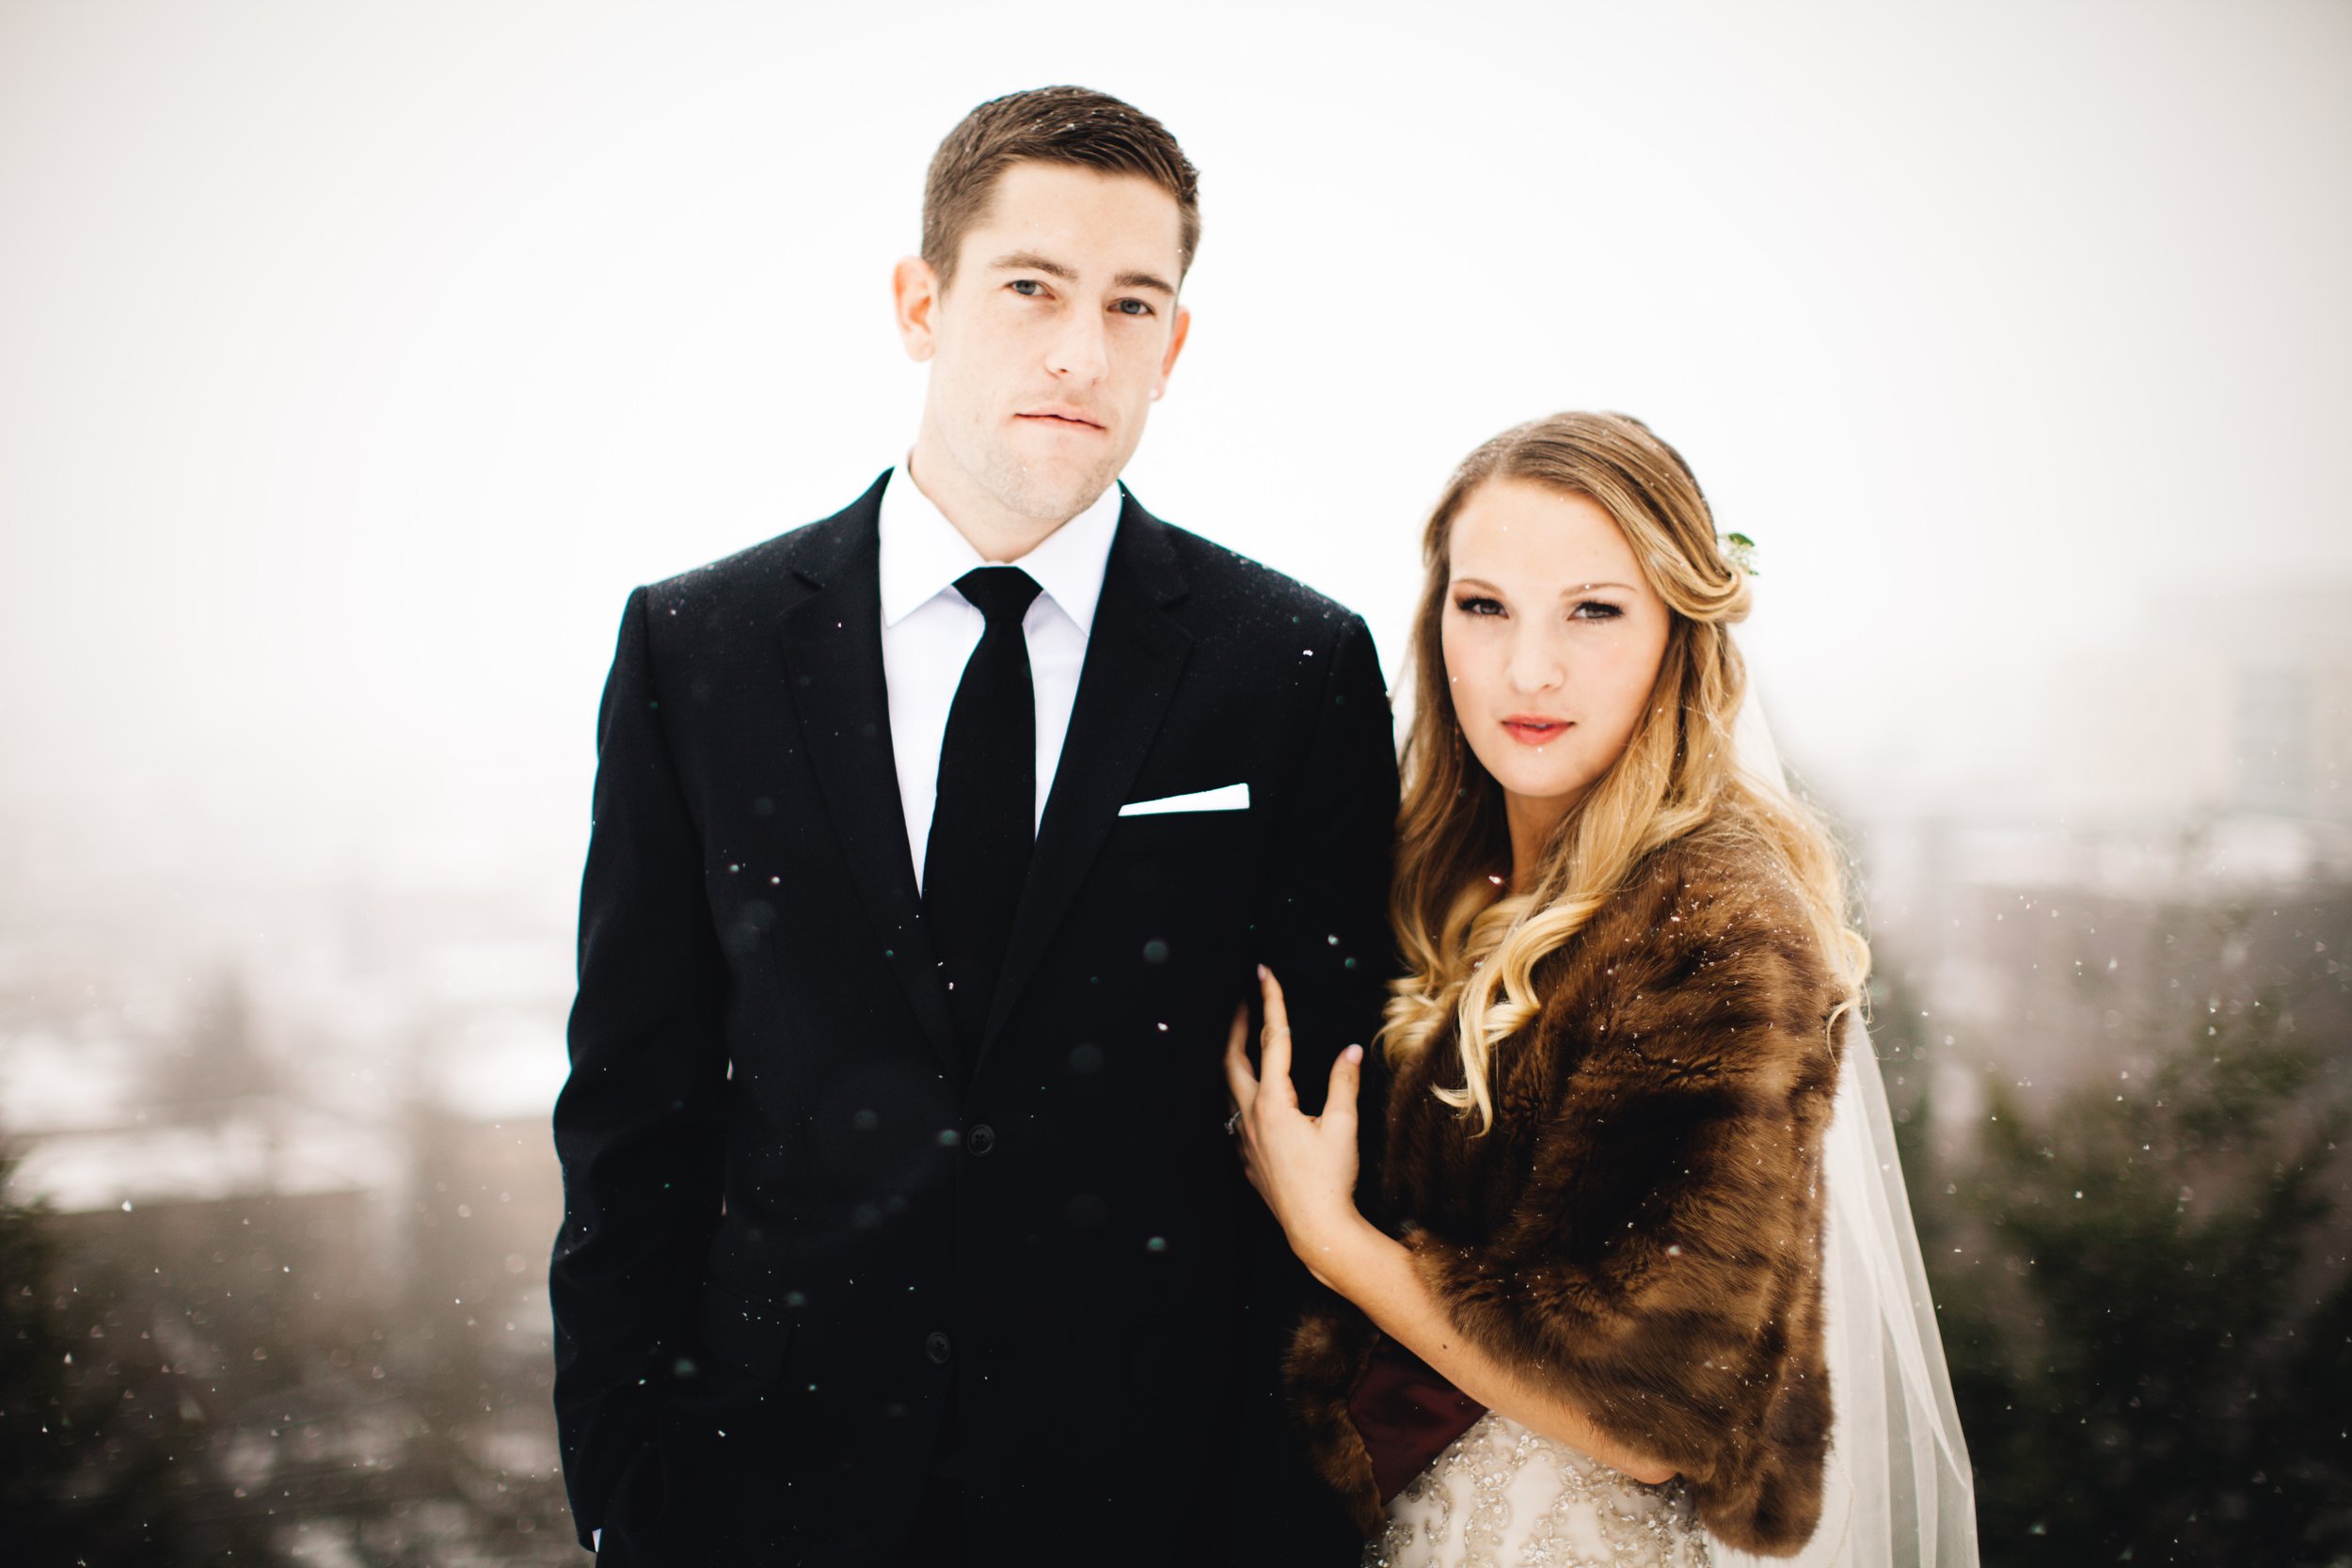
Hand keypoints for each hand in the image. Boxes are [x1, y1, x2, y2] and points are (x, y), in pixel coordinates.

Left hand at [1223, 964, 1365, 1280]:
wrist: (1315, 1229)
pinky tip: (1249, 1100)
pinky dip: (1240, 1097)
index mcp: (1274, 1102)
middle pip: (1232, 1060)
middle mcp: (1251, 1117)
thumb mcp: (1343, 1127)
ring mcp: (1245, 1139)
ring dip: (1233, 1061)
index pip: (1272, 1040)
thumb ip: (1343, 1084)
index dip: (1270, 1002)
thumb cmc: (1331, 1179)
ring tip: (1238, 1043)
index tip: (1263, 972)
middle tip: (1236, 1000)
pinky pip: (1236, 1118)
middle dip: (1233, 1026)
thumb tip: (1349, 1050)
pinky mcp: (1247, 1160)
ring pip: (1229, 1089)